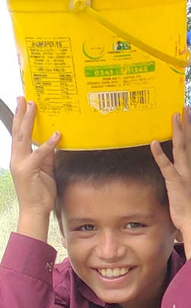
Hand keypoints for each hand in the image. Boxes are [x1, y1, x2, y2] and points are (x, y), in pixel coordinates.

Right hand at [10, 98, 59, 240]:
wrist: (36, 209)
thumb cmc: (40, 191)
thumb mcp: (45, 169)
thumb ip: (47, 155)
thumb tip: (53, 141)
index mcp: (20, 157)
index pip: (19, 134)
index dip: (21, 118)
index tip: (24, 104)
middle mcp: (17, 158)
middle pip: (18, 131)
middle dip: (21, 113)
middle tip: (24, 98)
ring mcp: (21, 163)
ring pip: (23, 137)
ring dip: (28, 120)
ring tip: (33, 106)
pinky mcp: (28, 170)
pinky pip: (40, 154)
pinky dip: (48, 144)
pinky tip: (56, 134)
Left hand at [151, 106, 190, 256]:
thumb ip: (188, 183)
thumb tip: (184, 181)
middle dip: (188, 124)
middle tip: (185, 107)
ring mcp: (185, 175)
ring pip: (182, 148)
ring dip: (178, 131)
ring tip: (174, 116)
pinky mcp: (176, 183)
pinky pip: (166, 166)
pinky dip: (160, 154)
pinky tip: (154, 143)